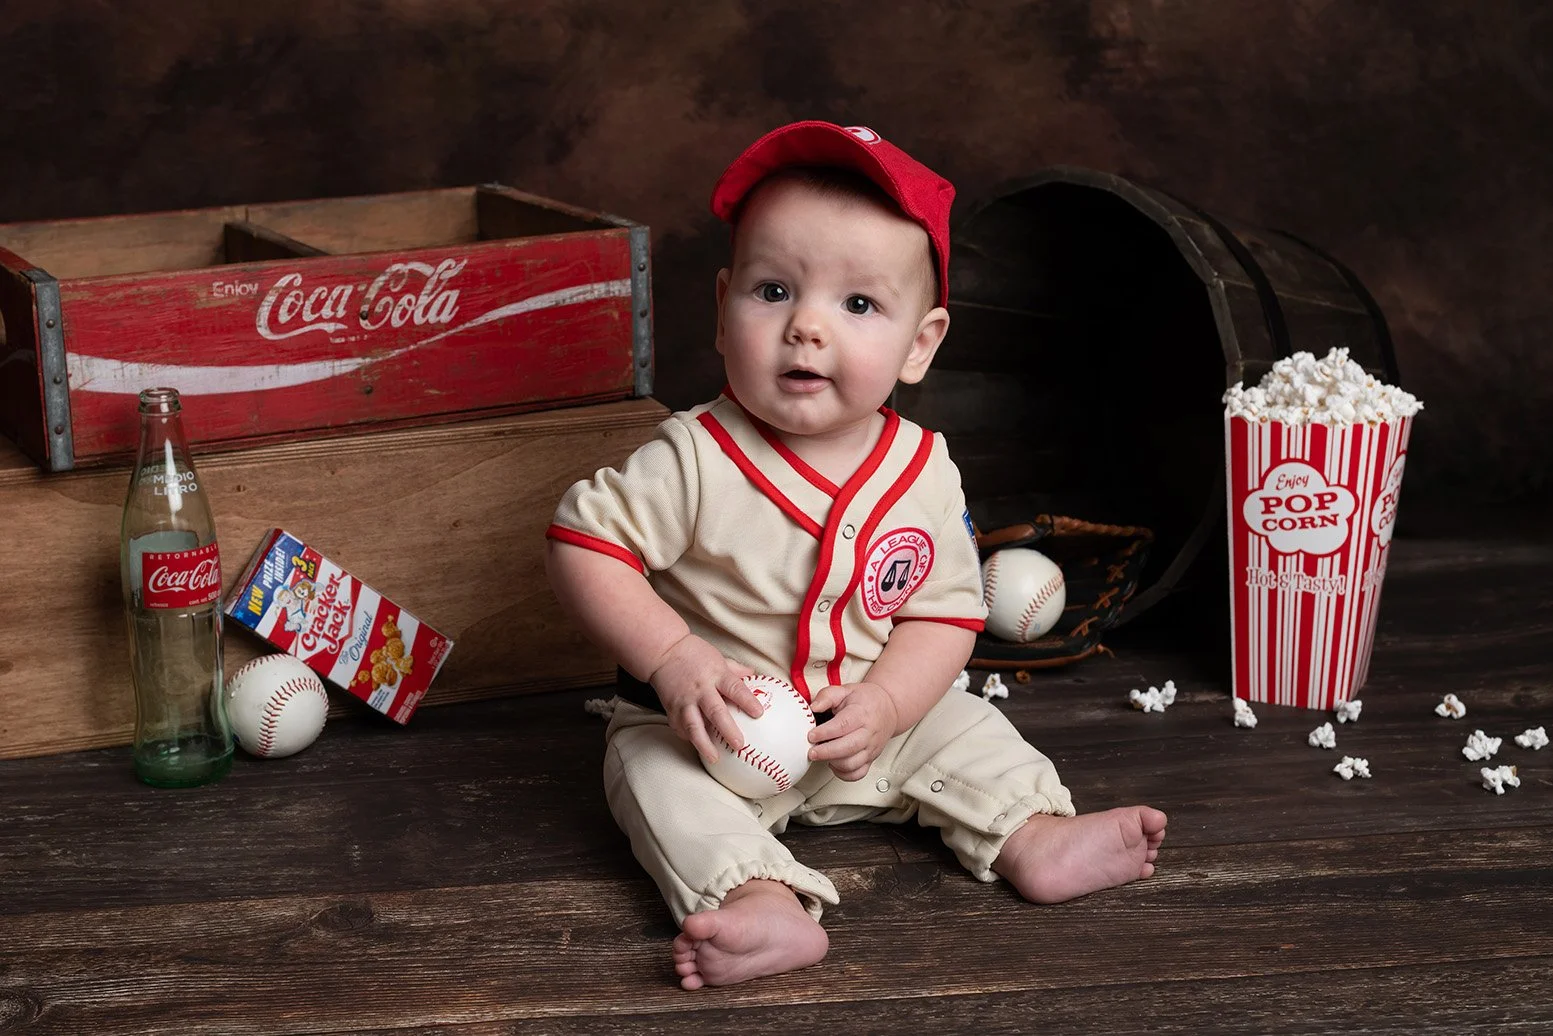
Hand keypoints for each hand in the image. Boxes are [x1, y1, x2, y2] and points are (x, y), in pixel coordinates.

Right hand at [648, 634, 760, 765]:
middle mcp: (701, 689)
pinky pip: (680, 727)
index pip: (735, 689)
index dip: (747, 701)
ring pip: (694, 725)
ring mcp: (684, 700)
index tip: (759, 714)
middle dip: (728, 730)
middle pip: (716, 711)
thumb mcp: (718, 657)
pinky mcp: (671, 708)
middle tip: (739, 745)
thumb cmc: (694, 653)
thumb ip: (736, 670)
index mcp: (716, 674)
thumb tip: (757, 677)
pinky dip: (688, 738)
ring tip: (714, 757)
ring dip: (704, 743)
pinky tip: (696, 746)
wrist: (664, 652)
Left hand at [807, 681, 898, 781]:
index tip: (811, 735)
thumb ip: (827, 696)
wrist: (889, 708)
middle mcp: (869, 733)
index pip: (844, 725)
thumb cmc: (865, 700)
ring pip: (853, 763)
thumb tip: (813, 707)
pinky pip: (858, 773)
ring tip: (821, 756)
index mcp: (861, 713)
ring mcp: (871, 748)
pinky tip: (834, 764)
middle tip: (811, 751)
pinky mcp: (871, 759)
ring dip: (834, 763)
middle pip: (849, 747)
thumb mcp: (845, 690)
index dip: (826, 732)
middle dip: (827, 752)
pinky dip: (844, 774)